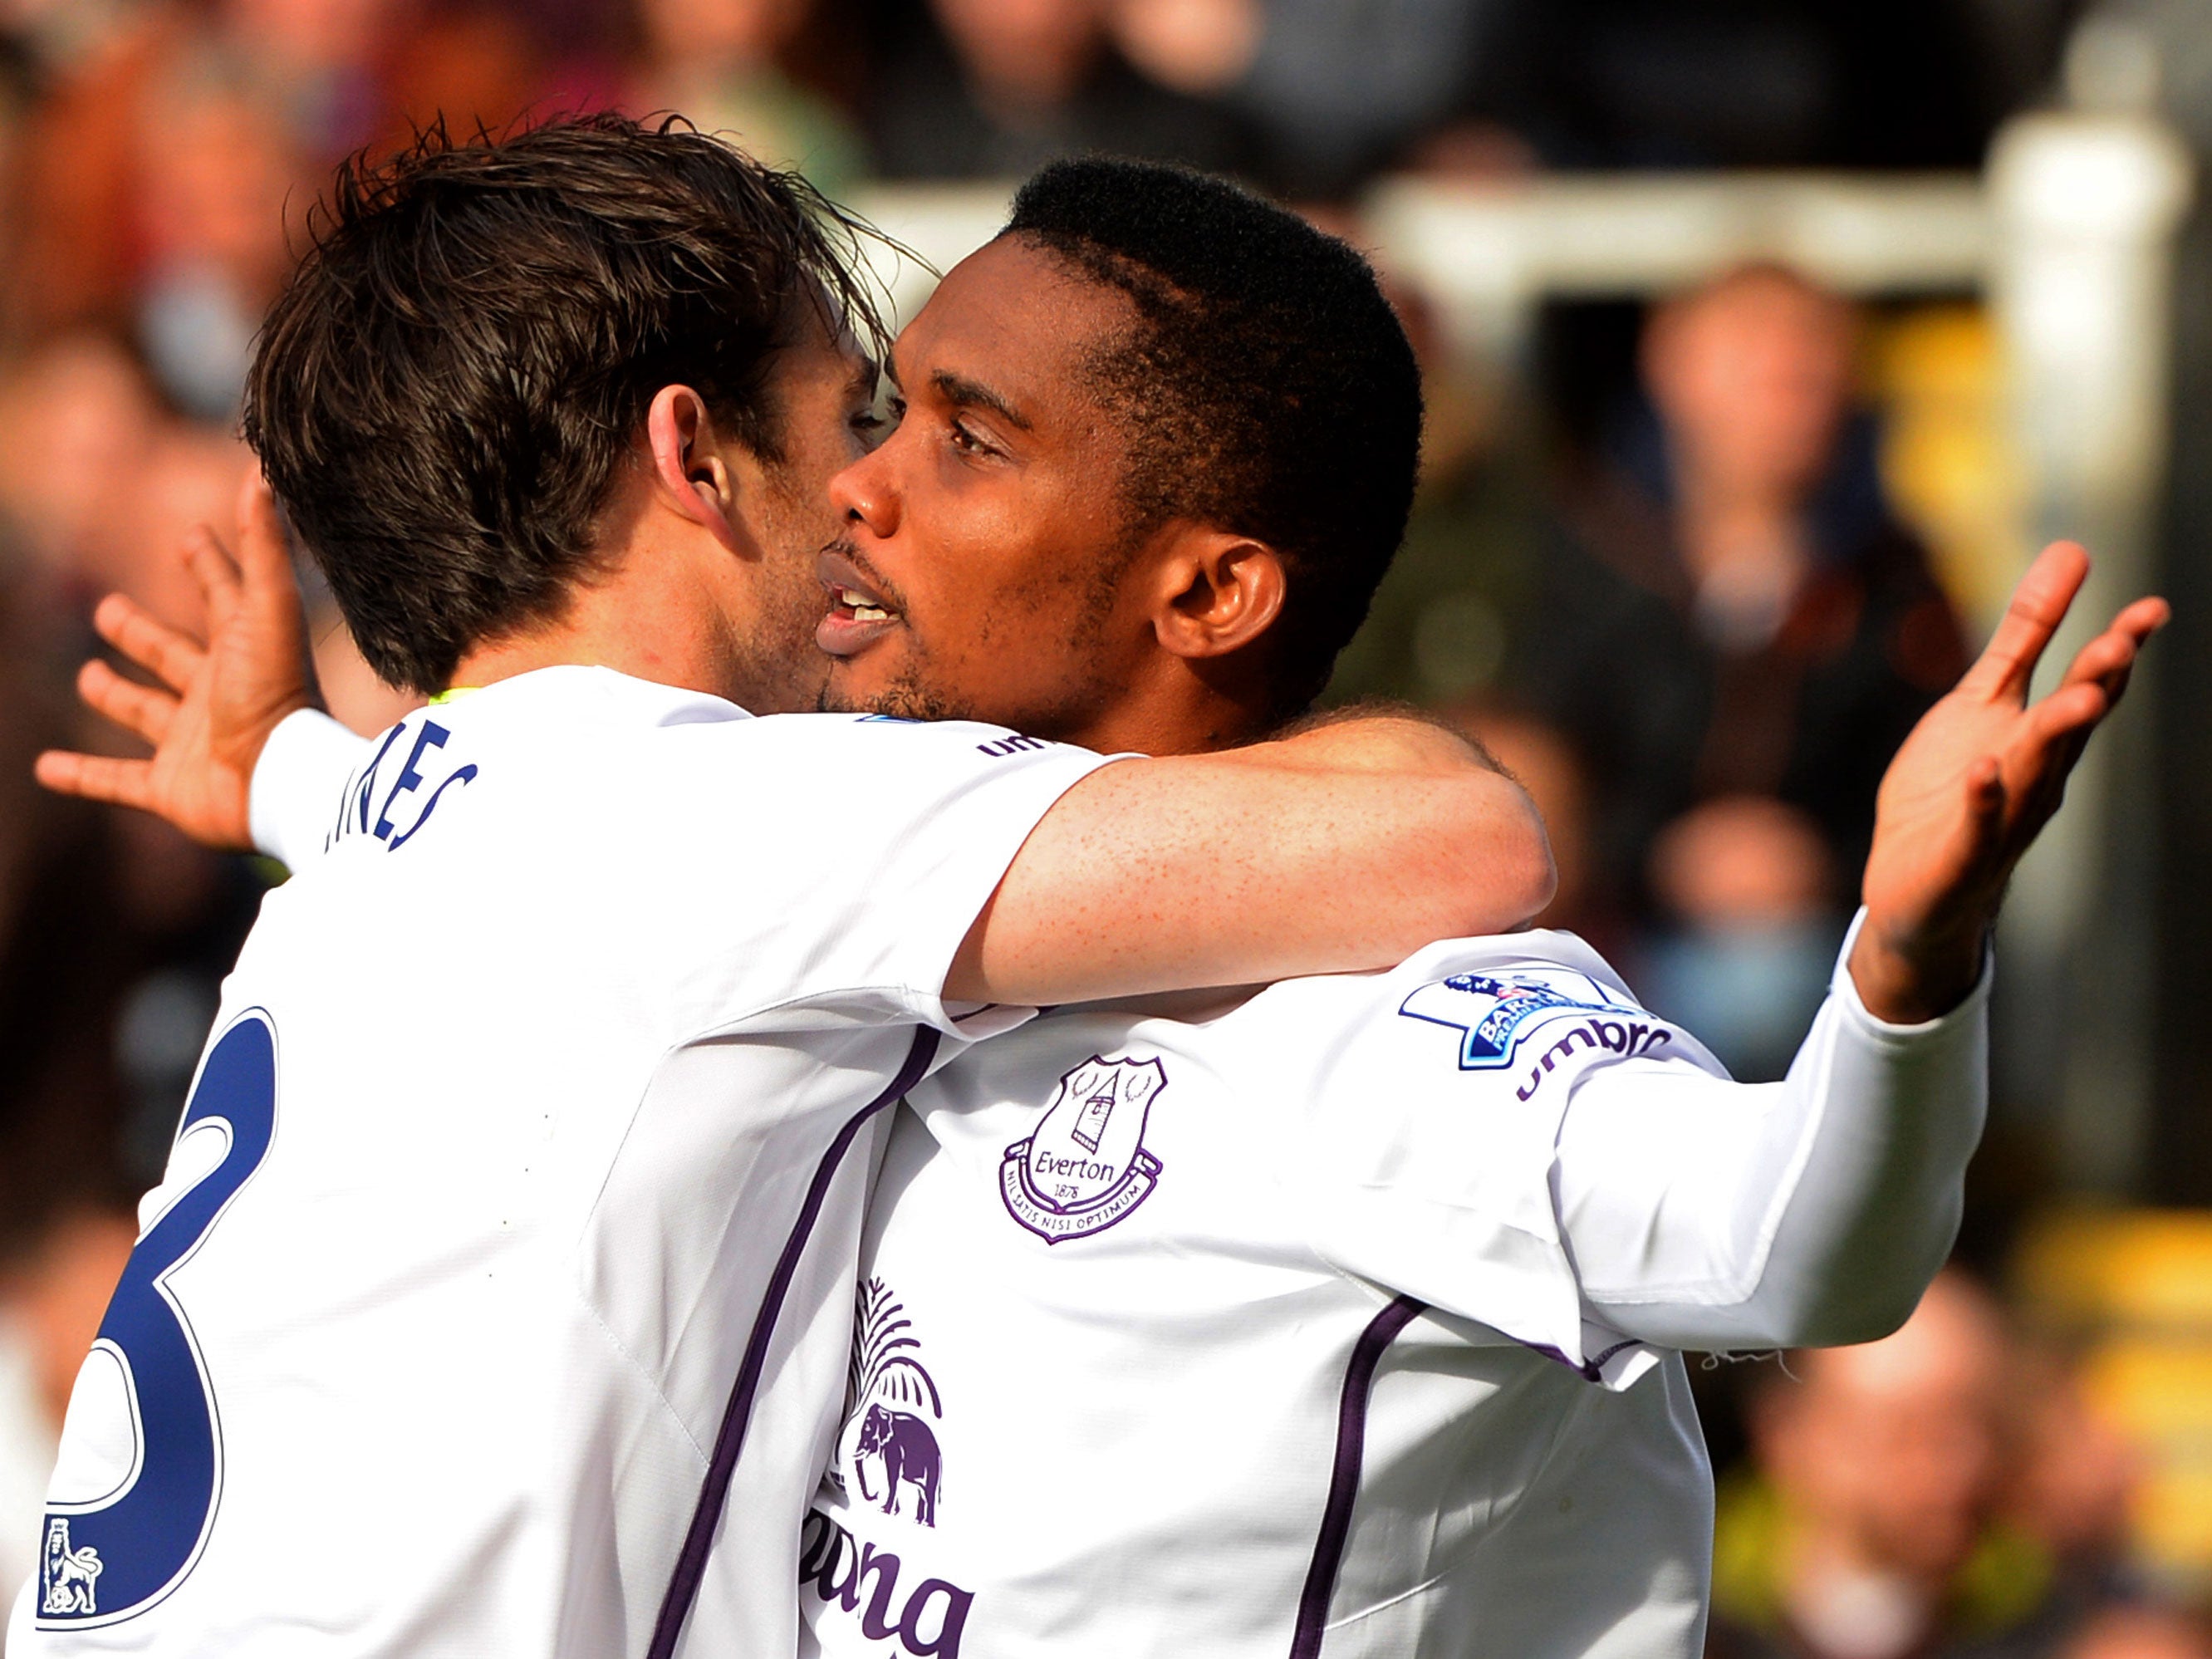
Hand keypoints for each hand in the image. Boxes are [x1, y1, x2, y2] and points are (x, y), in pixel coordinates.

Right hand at [35, 469, 317, 850]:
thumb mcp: (267, 609)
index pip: (223, 596)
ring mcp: (193, 742)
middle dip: (142, 634)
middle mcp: (218, 693)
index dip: (209, 566)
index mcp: (244, 650)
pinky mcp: (169, 788)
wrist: (281, 782)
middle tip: (109, 609)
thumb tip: (260, 473)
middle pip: (172, 655)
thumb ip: (263, 546)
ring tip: (89, 679)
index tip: (193, 536)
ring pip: (145, 712)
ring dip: (116, 696)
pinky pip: (115, 780)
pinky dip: (82, 775)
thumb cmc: (276, 693)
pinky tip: (45, 769)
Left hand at [1850, 541, 2167, 1022]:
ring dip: (2056, 737)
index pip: (2090, 689)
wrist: (1914, 888)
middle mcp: (2037, 778)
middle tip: (2120, 645)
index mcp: (2044, 738)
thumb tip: (2071, 550)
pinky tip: (1983, 770)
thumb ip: (2025, 635)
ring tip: (2079, 699)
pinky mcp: (1960, 853)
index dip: (2119, 651)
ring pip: (2035, 774)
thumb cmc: (1954, 786)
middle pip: (2071, 728)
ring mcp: (2003, 818)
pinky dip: (1982, 798)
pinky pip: (1976, 825)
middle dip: (2096, 687)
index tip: (2152, 608)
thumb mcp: (1984, 699)